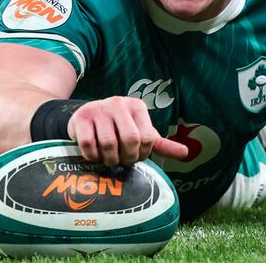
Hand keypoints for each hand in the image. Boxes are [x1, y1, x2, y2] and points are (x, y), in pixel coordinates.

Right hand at [67, 96, 187, 166]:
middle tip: (120, 161)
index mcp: (137, 107)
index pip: (147, 138)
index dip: (141, 155)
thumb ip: (160, 144)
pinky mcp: (80, 118)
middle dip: (126, 158)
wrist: (84, 118)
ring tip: (107, 159)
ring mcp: (98, 109)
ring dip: (108, 159)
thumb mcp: (139, 132)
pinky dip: (92, 157)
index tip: (134, 157)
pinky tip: (94, 155)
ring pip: (109, 144)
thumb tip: (185, 153)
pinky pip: (88, 145)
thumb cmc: (116, 128)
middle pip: (130, 140)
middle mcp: (119, 103)